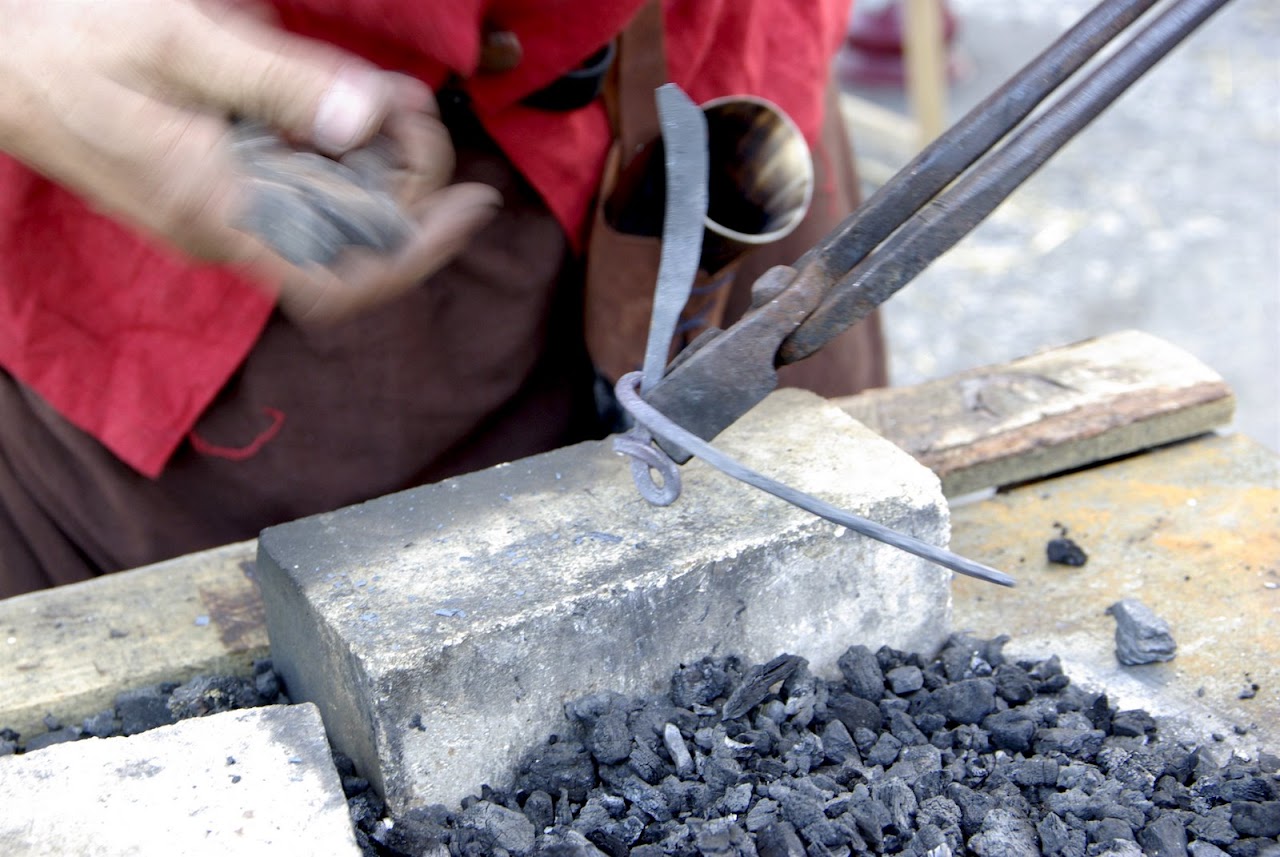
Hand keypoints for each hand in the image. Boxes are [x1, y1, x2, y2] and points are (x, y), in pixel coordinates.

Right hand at [0, 0, 500, 322]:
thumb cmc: (65, 43)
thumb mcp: (175, 41)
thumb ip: (274, 78)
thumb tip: (364, 116)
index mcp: (217, 210)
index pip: (342, 278)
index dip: (418, 253)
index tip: (472, 206)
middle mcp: (225, 232)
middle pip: (351, 246)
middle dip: (405, 184)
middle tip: (410, 107)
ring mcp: (220, 219)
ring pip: (332, 220)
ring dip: (376, 169)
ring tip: (390, 101)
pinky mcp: (215, 194)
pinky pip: (300, 196)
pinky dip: (338, 158)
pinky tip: (342, 108)